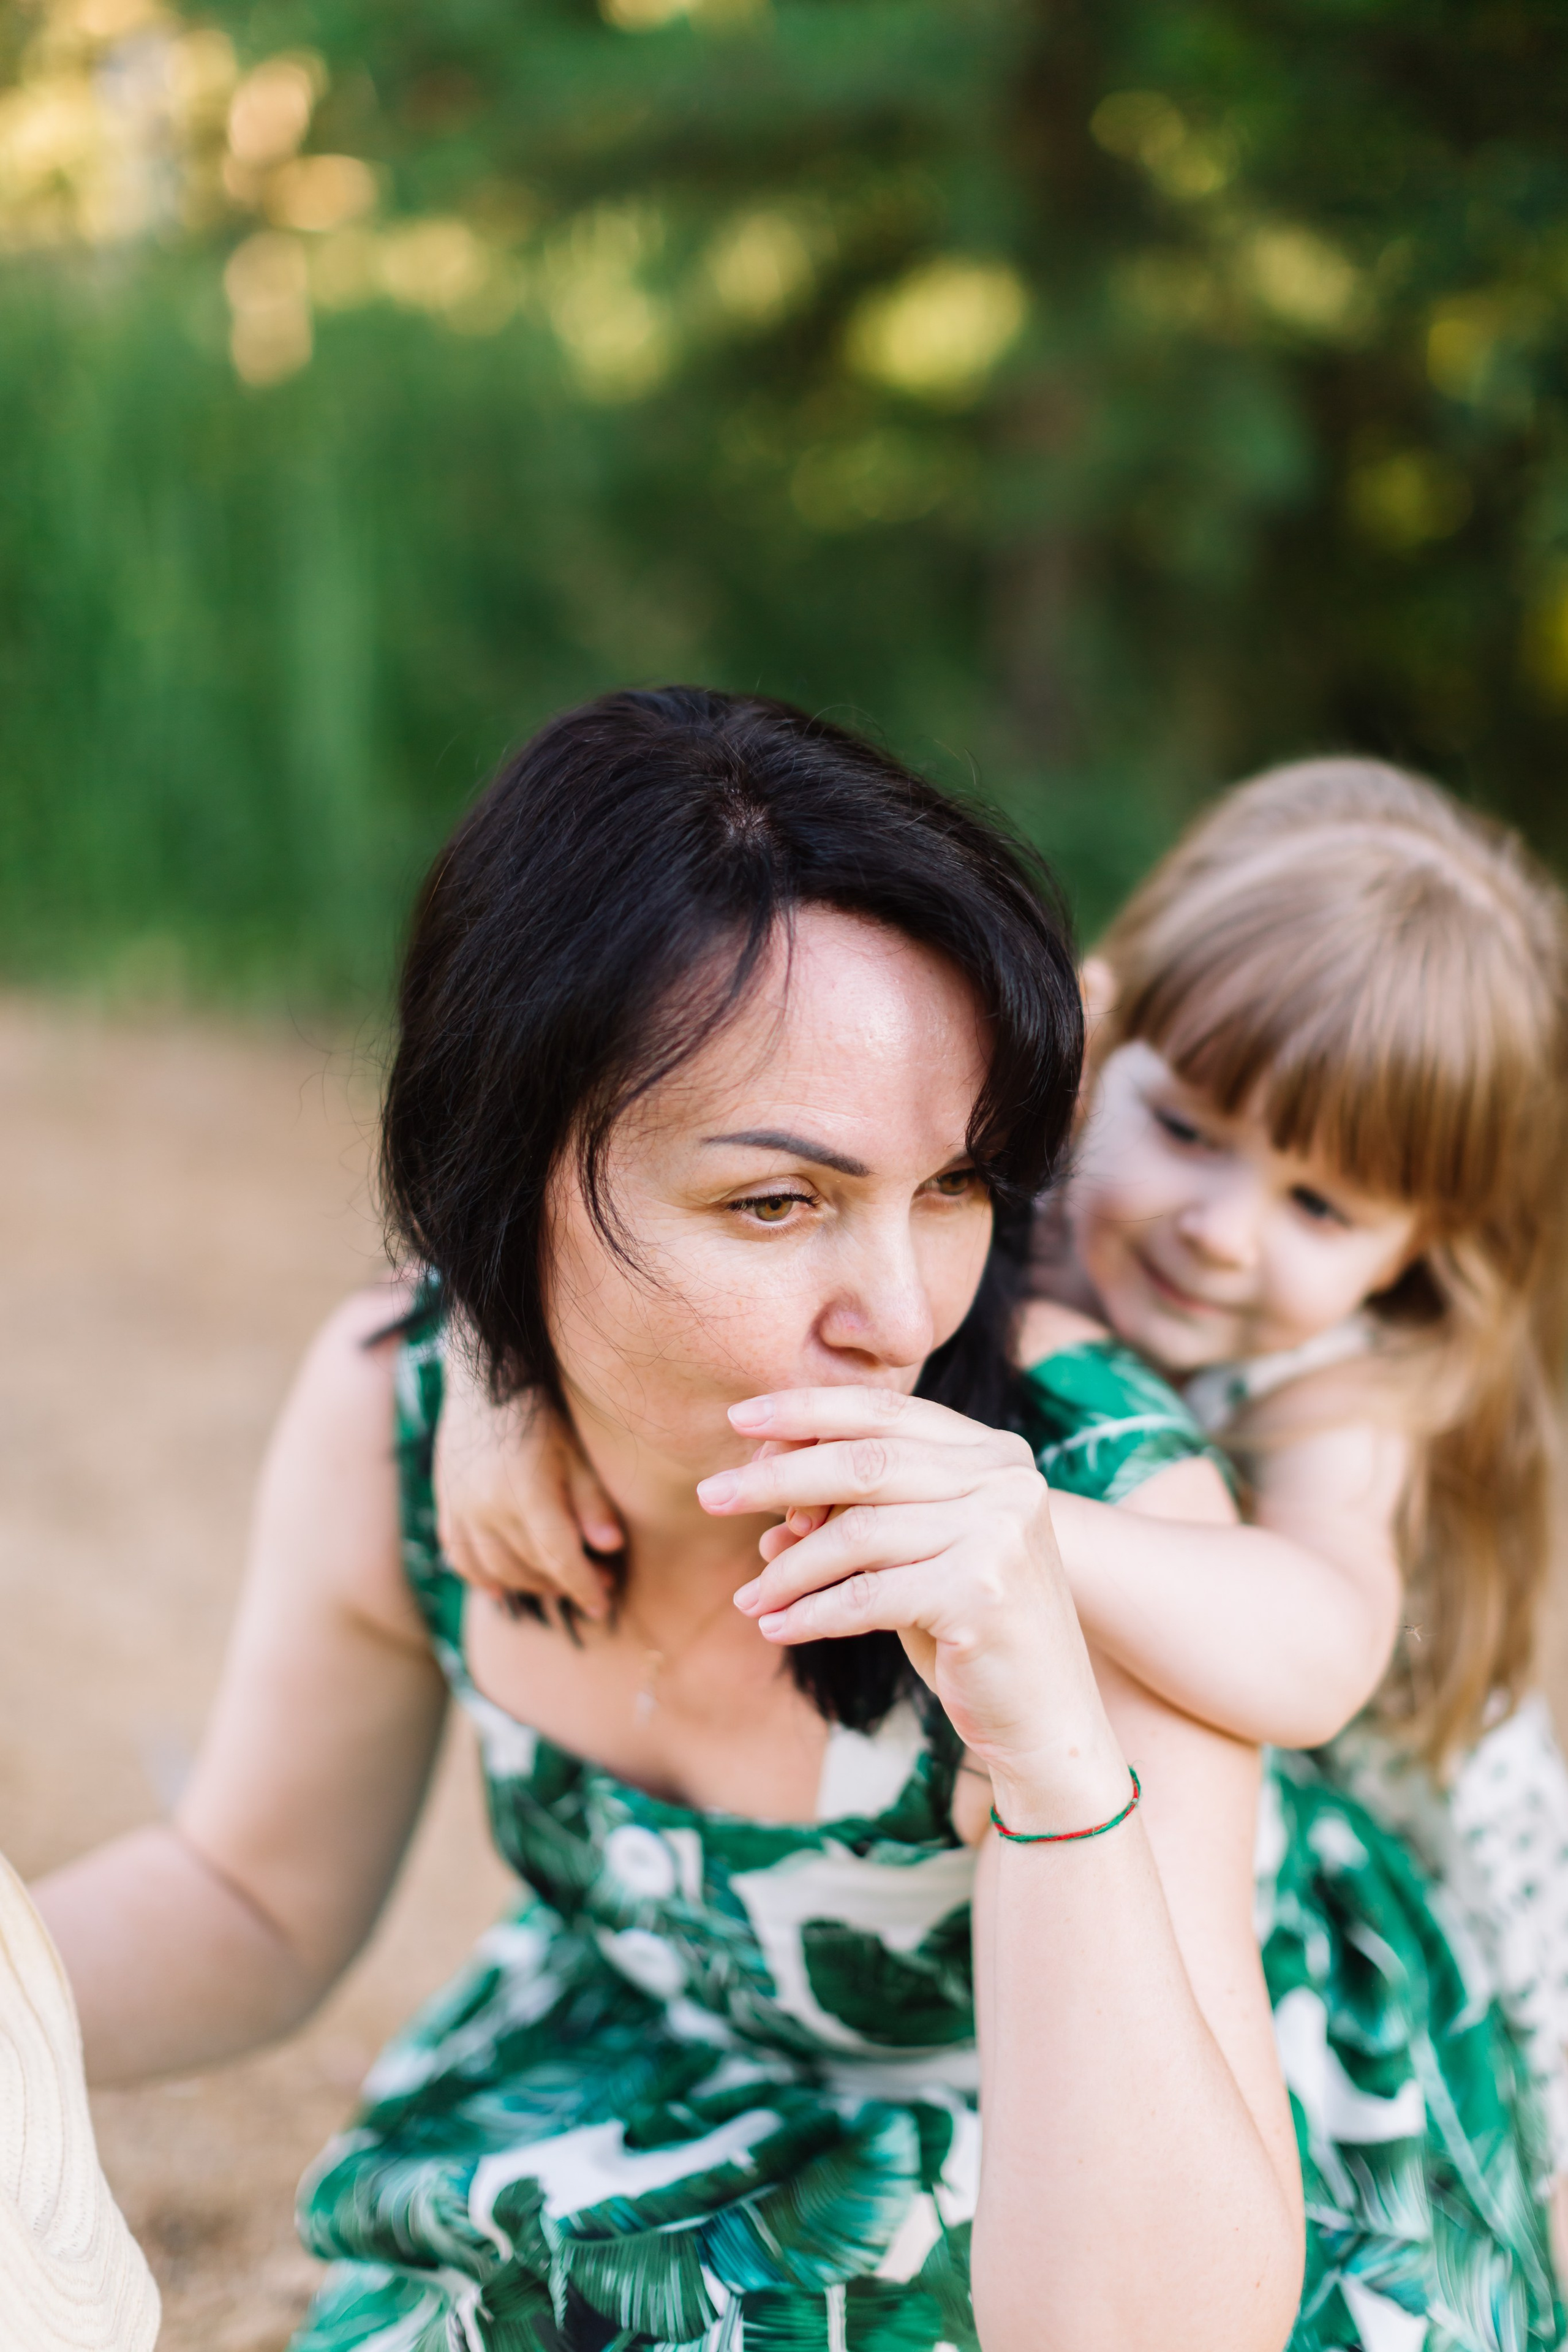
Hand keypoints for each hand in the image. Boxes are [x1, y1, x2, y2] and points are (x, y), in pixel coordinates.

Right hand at [433, 1353, 622, 1624]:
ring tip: (558, 1583)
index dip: (583, 1586)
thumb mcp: (576, 1450)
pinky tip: (502, 1588)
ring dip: (529, 1585)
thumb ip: (591, 1500)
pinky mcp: (445, 1503)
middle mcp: (487, 1508)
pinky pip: (460, 1557)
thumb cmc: (543, 1410)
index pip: (558, 1558)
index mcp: (527, 1493)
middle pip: (530, 1567)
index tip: (604, 1605)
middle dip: (565, 1584)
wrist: (486, 1377)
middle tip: (599, 1584)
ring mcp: (460, 1508)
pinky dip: (482, 1578)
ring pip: (495, 1569)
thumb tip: (610, 1547)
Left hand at [699, 1387, 1127, 1825]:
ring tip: (748, 1598)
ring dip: (786, 1569)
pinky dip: (810, 1613)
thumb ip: (861, 1519)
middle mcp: (1005, 1481)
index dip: (808, 1409)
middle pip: (862, 1463)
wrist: (1047, 1717)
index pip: (886, 1411)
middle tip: (709, 1495)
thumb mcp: (918, 1558)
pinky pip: (866, 1597)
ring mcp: (999, 1534)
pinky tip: (774, 1629)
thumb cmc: (971, 1631)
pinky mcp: (982, 1594)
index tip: (740, 1419)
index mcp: (993, 1454)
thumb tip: (768, 1513)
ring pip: (856, 1535)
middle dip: (775, 1477)